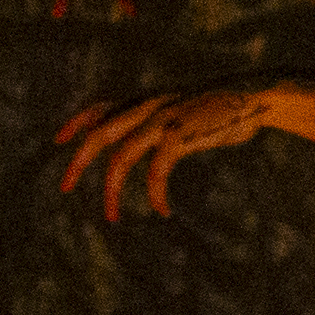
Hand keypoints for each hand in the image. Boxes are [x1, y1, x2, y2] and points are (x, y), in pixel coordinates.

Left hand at [52, 83, 278, 222]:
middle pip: (99, 134)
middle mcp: (149, 107)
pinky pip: (156, 171)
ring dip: (111, 190)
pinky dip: (154, 193)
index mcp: (148, 100)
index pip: (101, 106)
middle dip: (78, 162)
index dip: (76, 123)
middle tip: (65, 187)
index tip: (59, 140)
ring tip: (110, 216)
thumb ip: (164, 122)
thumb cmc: (225, 109)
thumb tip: (151, 141)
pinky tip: (160, 209)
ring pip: (120, 158)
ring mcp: (163, 120)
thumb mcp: (186, 110)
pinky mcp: (180, 136)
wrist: (256, 98)